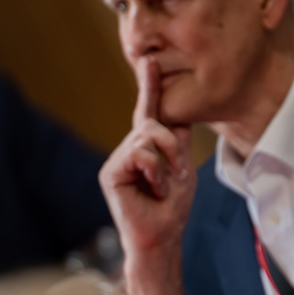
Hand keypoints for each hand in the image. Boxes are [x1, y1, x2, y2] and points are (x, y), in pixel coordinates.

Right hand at [98, 56, 194, 294]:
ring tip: (163, 185)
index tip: (148, 60)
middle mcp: (131, 147)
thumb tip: (178, 113)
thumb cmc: (172, 205)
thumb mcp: (183, 165)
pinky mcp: (111, 171)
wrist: (163, 234)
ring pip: (148, 136)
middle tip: (179, 173)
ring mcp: (119, 158)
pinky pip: (140, 154)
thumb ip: (178, 139)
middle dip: (174, 145)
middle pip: (155, 121)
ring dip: (166, 163)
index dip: (150, 85)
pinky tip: (152, 189)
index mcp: (149, 145)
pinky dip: (155, 172)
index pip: (150, 110)